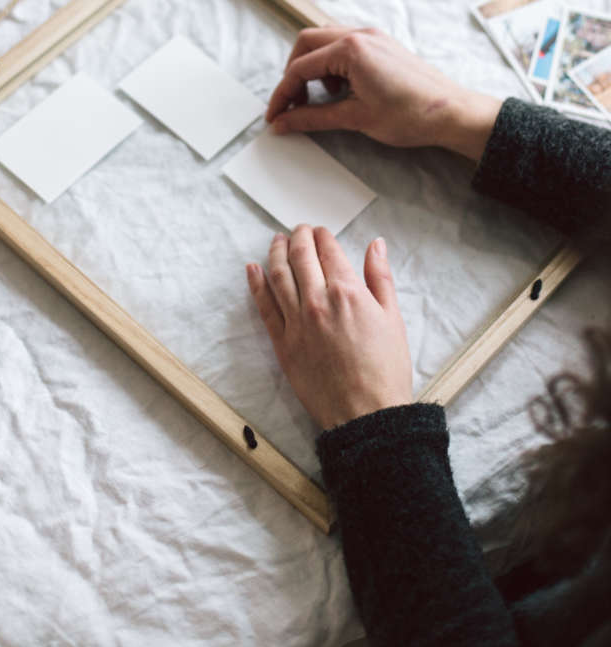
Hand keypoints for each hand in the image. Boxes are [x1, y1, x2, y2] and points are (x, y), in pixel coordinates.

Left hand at [246, 225, 411, 430]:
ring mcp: (297, 322)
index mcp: (347, 292)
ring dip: (275, 252)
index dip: (322, 236)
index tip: (320, 232)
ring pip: (278, 275)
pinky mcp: (283, 344)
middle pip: (300, 256)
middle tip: (299, 230)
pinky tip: (252, 270)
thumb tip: (375, 245)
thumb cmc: (385, 370)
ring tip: (277, 241)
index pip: (328, 250)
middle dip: (299, 237)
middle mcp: (318, 301)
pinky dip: (256, 284)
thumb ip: (381, 278)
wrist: (366, 415)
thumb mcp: (393, 318)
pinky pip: (264, 307)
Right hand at [266, 27, 500, 160]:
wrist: (452, 112)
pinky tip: (343, 89)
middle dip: (294, 74)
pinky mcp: (382, 43)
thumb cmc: (411, 114)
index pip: (300, 68)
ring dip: (314, 66)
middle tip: (292, 103)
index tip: (275, 115)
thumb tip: (284, 122)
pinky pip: (345, 43)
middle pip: (307, 43)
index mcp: (351, 49)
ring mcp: (372, 36)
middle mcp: (359, 34)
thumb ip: (313, 118)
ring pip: (325, 40)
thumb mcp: (355, 118)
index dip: (282, 94)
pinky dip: (333, 63)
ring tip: (322, 97)